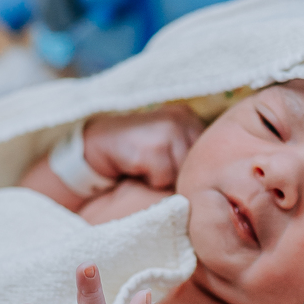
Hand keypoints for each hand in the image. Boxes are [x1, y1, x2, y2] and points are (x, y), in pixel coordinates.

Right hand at [82, 104, 202, 189]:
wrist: (94, 146)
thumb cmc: (136, 153)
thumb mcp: (168, 148)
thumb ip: (188, 158)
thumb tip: (209, 184)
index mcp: (189, 118)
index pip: (208, 156)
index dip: (190, 169)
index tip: (169, 165)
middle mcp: (182, 119)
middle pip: (196, 167)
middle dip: (177, 175)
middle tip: (154, 166)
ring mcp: (167, 131)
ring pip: (181, 175)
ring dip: (163, 179)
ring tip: (145, 165)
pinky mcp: (152, 147)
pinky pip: (163, 179)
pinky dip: (150, 180)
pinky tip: (136, 166)